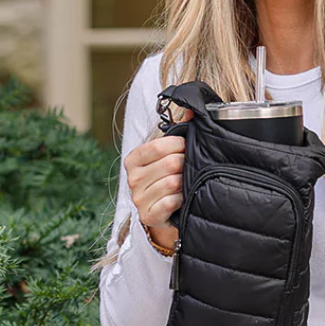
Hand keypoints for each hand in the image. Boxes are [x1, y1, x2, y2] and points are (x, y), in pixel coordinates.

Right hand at [125, 110, 193, 246]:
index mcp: (133, 159)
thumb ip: (178, 131)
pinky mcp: (148, 216)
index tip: (188, 147)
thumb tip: (192, 109)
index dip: (180, 144)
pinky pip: (172, 202)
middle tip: (190, 168)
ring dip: (185, 183)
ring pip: (172, 183)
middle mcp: (132, 178)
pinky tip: (182, 198)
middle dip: (186, 164)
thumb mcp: (167, 155)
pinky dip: (182, 199)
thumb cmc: (167, 177)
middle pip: (169, 163)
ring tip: (186, 183)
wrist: (162, 212)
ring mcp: (138, 199)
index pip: (159, 145)